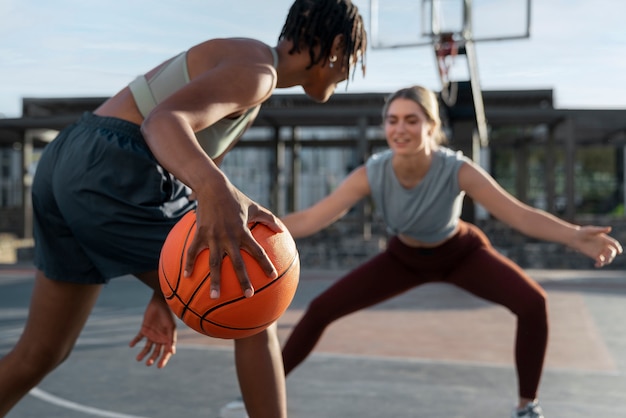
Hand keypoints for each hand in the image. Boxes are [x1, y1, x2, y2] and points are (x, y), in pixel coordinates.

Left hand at [129, 292, 176, 367]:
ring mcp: (152, 335)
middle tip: (147, 363)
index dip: (163, 360)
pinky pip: (139, 338)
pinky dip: (135, 341)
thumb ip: (171, 339)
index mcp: (167, 339)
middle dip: (152, 359)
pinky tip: (131, 345)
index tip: (159, 366)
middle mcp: (160, 339)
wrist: (159, 303)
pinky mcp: (144, 330)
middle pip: (156, 352)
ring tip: (138, 359)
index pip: (166, 353)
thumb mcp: (170, 327)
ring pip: (147, 347)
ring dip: (143, 353)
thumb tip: (172, 352)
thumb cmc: (167, 314)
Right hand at [184, 181, 281, 298]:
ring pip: (214, 263)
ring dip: (215, 281)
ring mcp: (213, 237)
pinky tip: (187, 276)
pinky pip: (193, 252)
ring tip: (214, 297)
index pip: (257, 251)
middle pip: (238, 263)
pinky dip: (189, 264)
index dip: (265, 264)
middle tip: (249, 295)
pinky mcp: (200, 234)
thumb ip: (269, 218)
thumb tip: (283, 229)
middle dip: (243, 280)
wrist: (212, 187)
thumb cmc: (235, 198)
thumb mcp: (254, 207)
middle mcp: (229, 237)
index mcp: (243, 232)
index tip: (272, 277)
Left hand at [572, 226, 622, 267]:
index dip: (617, 247)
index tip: (619, 251)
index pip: (614, 244)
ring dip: (607, 261)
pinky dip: (600, 264)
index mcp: (605, 239)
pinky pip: (601, 261)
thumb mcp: (591, 230)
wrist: (574, 238)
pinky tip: (596, 265)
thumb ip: (600, 230)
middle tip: (608, 258)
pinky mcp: (595, 256)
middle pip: (612, 252)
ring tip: (602, 262)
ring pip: (608, 258)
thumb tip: (610, 228)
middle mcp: (604, 246)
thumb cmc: (582, 232)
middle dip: (612, 255)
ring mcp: (600, 251)